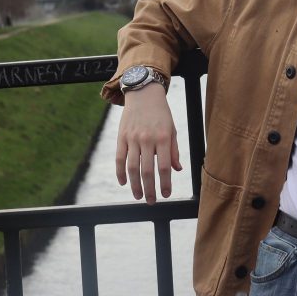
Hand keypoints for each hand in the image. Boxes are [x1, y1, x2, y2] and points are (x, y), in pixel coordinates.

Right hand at [115, 84, 182, 203]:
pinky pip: (119, 158)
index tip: (166, 195)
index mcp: (163, 138)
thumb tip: (177, 169)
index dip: (165, 183)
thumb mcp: (172, 129)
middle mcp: (147, 139)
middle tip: (152, 201)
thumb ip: (173, 150)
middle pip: (147, 170)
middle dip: (150, 189)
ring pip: (132, 167)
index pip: (164, 167)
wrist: (143, 94)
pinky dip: (120, 172)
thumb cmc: (161, 114)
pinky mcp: (121, 137)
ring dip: (135, 185)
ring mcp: (133, 138)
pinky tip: (124, 183)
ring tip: (138, 196)